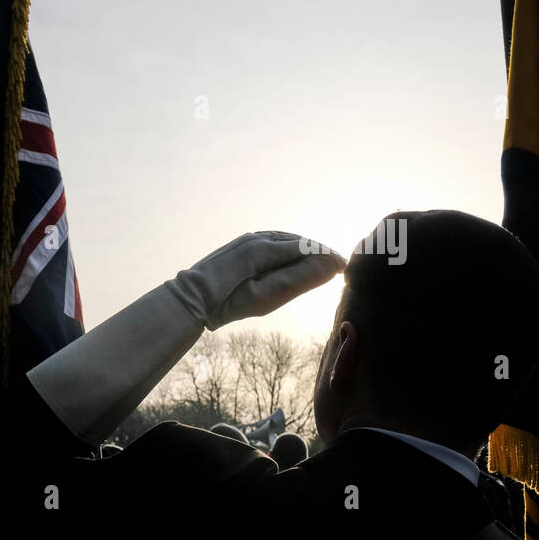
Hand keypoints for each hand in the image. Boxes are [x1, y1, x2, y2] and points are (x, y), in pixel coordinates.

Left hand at [166, 232, 345, 329]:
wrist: (193, 298)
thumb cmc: (230, 302)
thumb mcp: (267, 296)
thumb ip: (298, 279)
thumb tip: (328, 266)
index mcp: (266, 248)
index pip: (307, 249)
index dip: (328, 257)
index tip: (346, 266)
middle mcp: (259, 237)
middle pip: (299, 242)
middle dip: (320, 252)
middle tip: (339, 265)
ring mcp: (249, 239)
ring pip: (287, 239)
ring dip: (306, 249)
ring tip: (322, 261)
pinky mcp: (242, 244)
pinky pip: (274, 241)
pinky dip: (290, 247)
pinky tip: (295, 257)